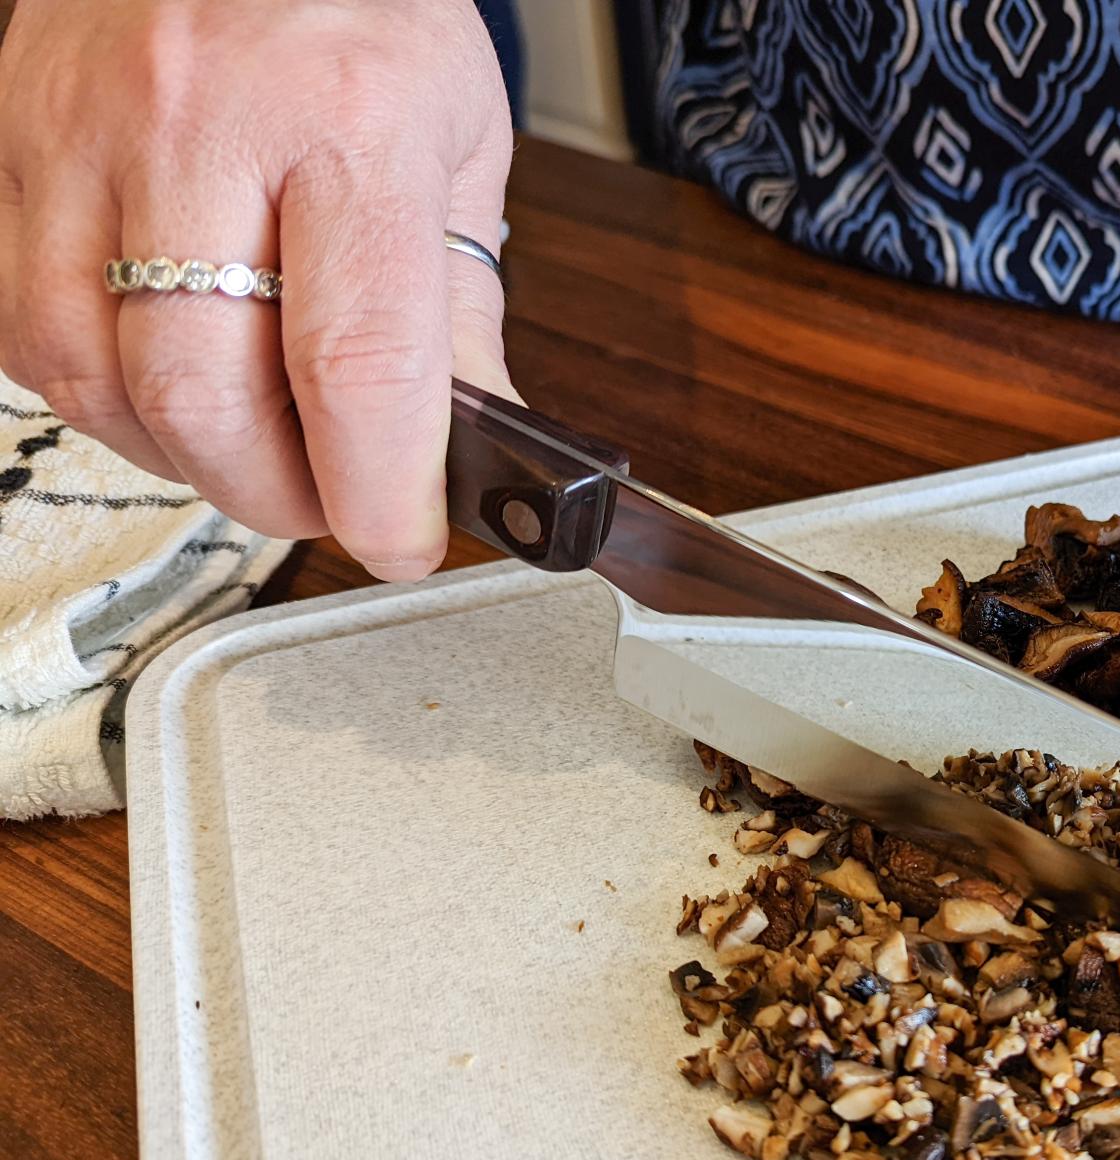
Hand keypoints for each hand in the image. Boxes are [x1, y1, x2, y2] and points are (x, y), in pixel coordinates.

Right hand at [0, 0, 514, 578]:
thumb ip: (459, 307)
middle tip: (328, 499)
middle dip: (274, 491)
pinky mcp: (9, 143)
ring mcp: (83, 130)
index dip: (378, 488)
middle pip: (203, 391)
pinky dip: (100, 391)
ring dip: (182, 455)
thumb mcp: (458, 140)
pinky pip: (25, 326)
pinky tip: (166, 379)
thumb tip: (470, 451)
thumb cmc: (358, 7)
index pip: (358, 360)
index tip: (401, 542)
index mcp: (351, 120)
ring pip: (94, 376)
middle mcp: (202, 120)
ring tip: (252, 442)